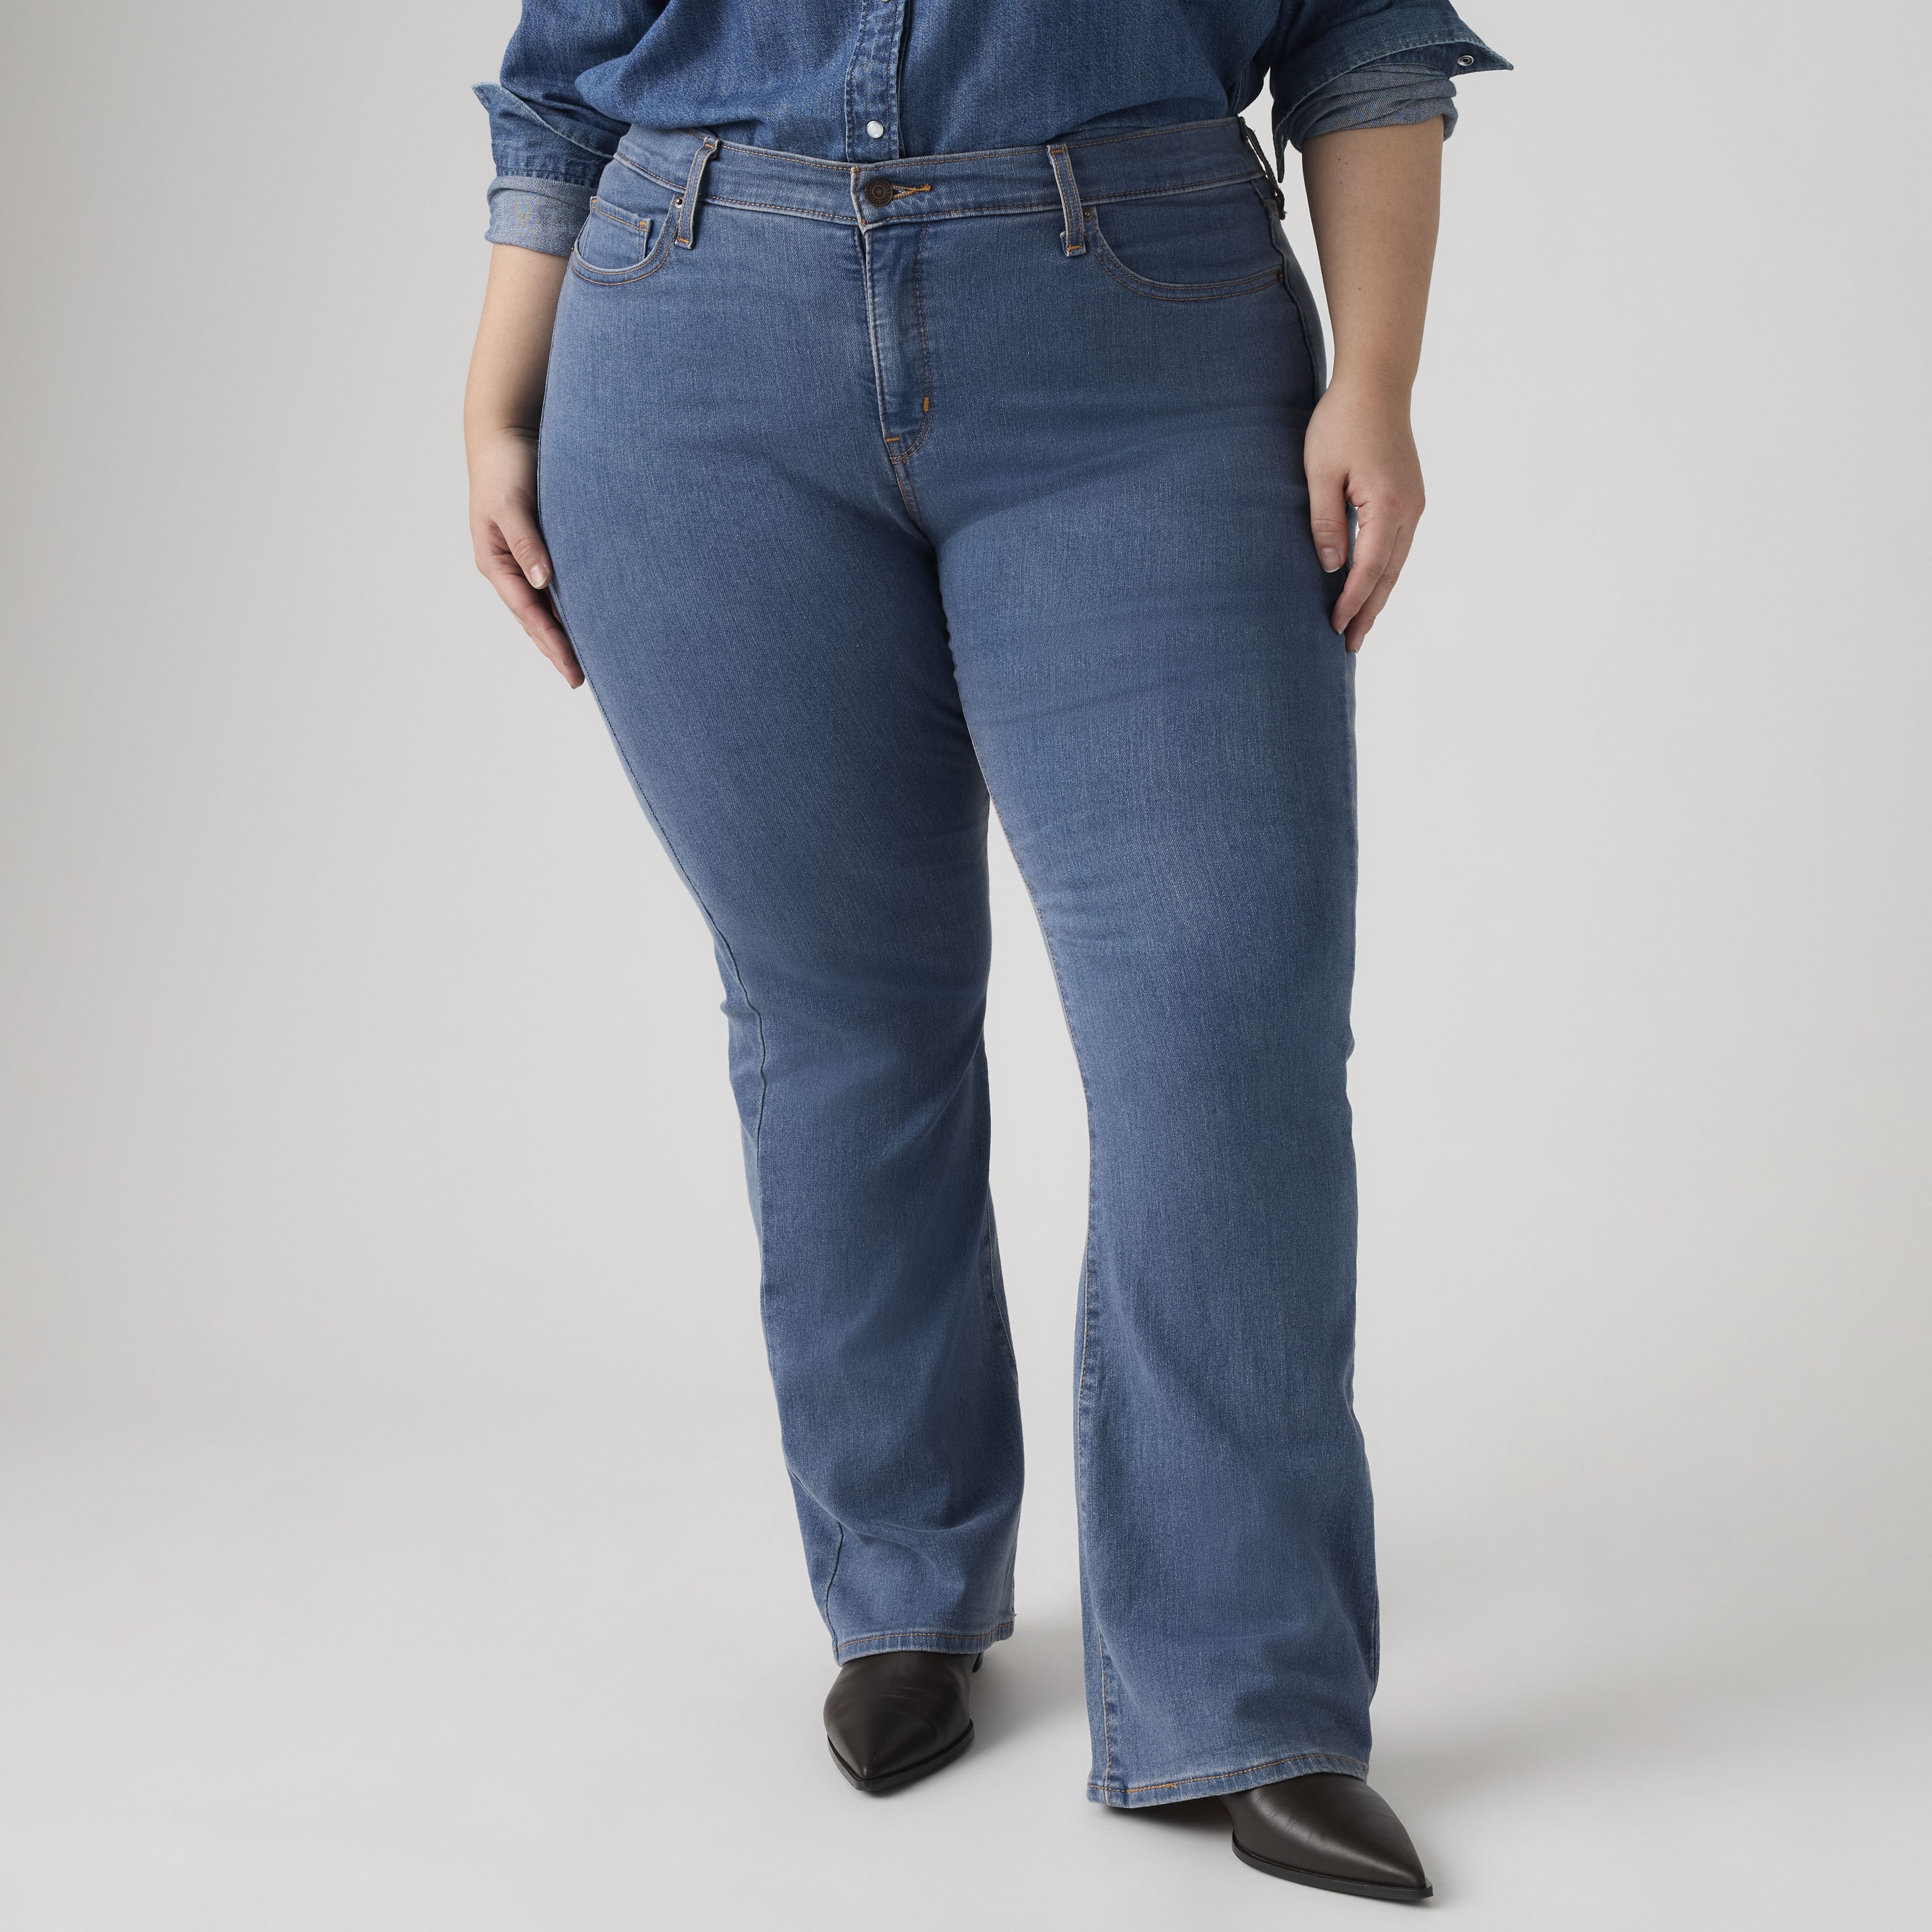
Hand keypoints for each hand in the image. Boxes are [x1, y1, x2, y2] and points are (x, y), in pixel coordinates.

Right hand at [468, 424, 581, 687]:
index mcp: (496, 563)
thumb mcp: (511, 505)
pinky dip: (569, 605)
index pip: (529, 615)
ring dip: (563, 632)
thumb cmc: (506, 468)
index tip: (573, 670)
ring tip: (589, 659)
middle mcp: (509, 568)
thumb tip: (542, 582)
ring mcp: (523, 560)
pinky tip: (588, 618)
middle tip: (582, 679)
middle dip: (557, 649)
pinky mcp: (539, 547)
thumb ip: (527, 543)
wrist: (506, 434)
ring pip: (545, 606)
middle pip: (535, 619)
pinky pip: (555, 586)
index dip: (552, 644)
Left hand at [1304, 378, 1424, 653]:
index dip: (1352, 601)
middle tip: (1349, 645)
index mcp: (1387, 504)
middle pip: (1389, 574)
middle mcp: (1409, 508)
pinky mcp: (1410, 496)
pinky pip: (1398, 546)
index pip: (1369, 567)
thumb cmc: (1341, 421)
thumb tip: (1332, 568)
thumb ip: (1325, 521)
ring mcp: (1414, 503)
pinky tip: (1371, 587)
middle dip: (1369, 611)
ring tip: (1360, 626)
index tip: (1335, 627)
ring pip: (1396, 563)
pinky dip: (1384, 571)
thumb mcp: (1320, 472)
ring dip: (1378, 595)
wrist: (1377, 383)